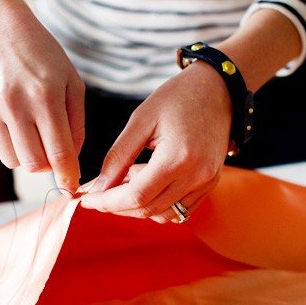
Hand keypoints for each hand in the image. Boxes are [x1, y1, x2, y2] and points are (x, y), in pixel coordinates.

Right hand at [0, 9, 84, 191]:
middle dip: (46, 164)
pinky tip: (8, 113)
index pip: (59, 153)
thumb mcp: (72, 84)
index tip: (71, 187)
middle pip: (33, 165)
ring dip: (24, 152)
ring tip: (28, 126)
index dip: (67, 175)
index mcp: (44, 96)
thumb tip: (70, 166)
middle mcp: (13, 103)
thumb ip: (76, 127)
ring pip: (11, 160)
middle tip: (49, 147)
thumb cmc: (43, 59)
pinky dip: (5, 138)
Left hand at [79, 60, 231, 222]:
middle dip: (117, 207)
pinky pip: (179, 210)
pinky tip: (146, 185)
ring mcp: (206, 183)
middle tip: (97, 195)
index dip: (108, 202)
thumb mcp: (142, 119)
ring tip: (123, 183)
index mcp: (178, 157)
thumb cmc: (178, 97)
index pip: (137, 195)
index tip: (86, 200)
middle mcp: (196, 176)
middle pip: (148, 209)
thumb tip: (98, 187)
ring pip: (163, 214)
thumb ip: (118, 156)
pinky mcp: (210, 185)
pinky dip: (157, 206)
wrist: (219, 90)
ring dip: (137, 207)